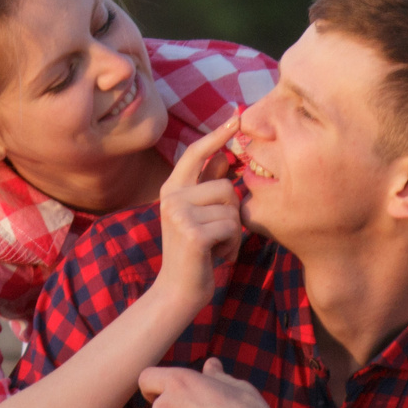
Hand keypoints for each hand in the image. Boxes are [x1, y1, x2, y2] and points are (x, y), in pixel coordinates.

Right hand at [149, 111, 243, 311]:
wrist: (178, 291)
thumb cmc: (195, 253)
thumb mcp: (199, 214)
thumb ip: (207, 186)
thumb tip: (223, 155)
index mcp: (171, 189)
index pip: (196, 153)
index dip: (217, 134)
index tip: (237, 116)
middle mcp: (171, 197)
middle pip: (225, 185)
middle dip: (232, 211)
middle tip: (217, 233)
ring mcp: (179, 214)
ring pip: (231, 207)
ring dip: (232, 231)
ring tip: (216, 246)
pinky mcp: (193, 233)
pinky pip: (231, 227)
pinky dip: (232, 245)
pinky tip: (216, 256)